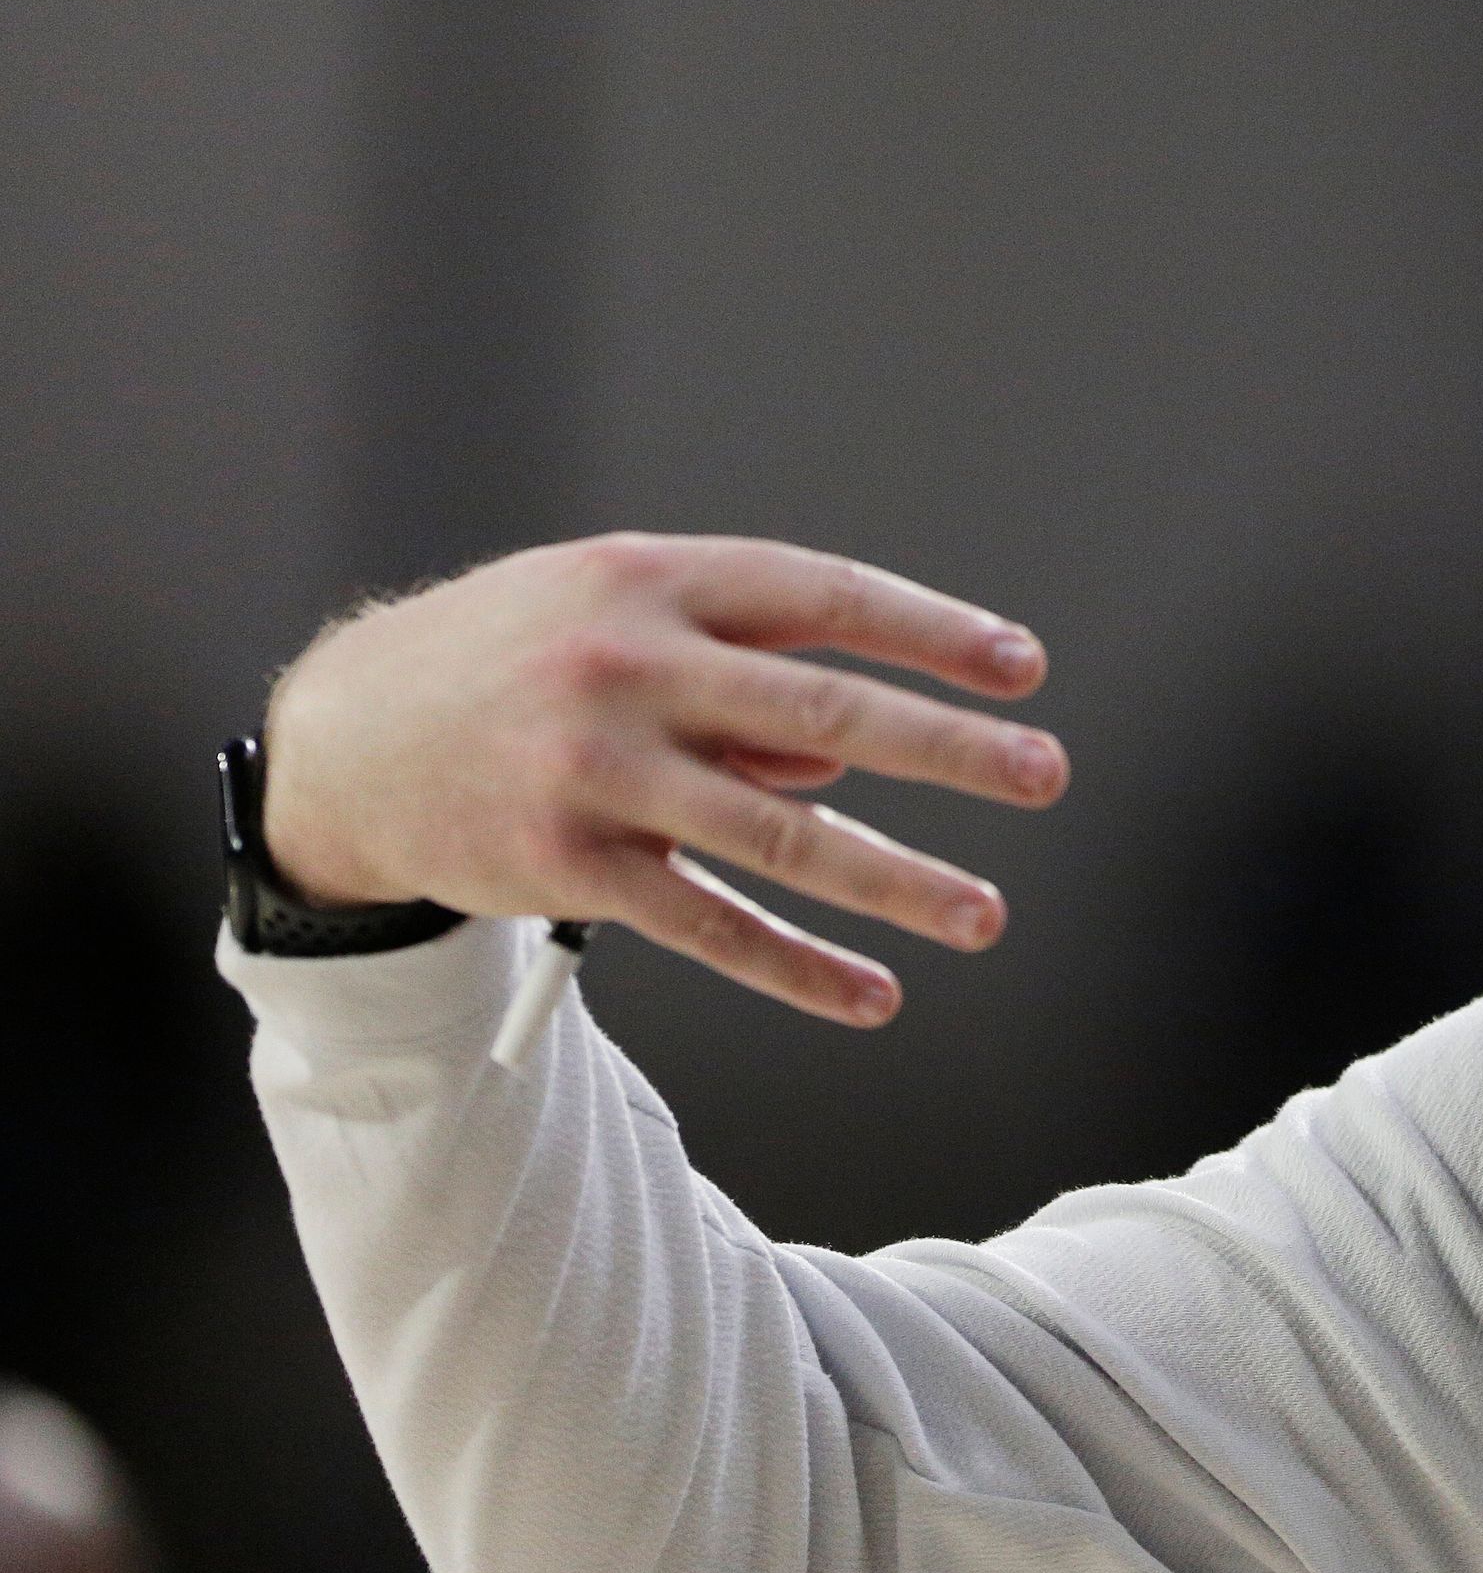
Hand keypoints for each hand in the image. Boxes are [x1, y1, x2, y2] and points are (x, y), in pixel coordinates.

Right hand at [260, 534, 1065, 1025]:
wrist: (348, 736)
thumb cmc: (523, 656)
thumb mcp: (621, 614)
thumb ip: (742, 670)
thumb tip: (852, 757)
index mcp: (655, 579)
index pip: (825, 595)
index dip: (931, 630)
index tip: (1021, 666)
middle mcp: (628, 667)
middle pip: (822, 709)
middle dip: (946, 746)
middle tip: (1045, 772)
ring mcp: (597, 772)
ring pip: (778, 835)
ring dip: (894, 879)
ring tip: (985, 913)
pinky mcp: (569, 867)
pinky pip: (709, 925)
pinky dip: (797, 967)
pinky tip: (873, 993)